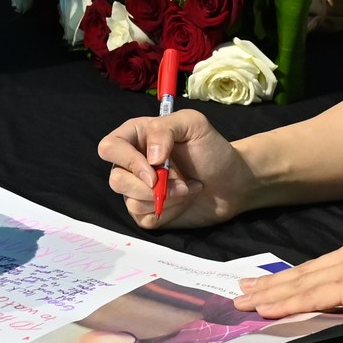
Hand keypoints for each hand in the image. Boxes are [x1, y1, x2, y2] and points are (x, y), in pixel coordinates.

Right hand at [99, 108, 255, 229]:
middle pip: (116, 179)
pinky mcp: (148, 212)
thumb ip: (165, 129)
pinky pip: (143, 218)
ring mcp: (138, 189)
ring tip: (188, 188)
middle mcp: (133, 163)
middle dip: (148, 186)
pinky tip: (184, 200)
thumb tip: (149, 158)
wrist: (233, 182)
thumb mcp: (193, 124)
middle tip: (179, 182)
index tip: (155, 168)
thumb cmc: (213, 150)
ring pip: (130, 201)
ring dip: (165, 198)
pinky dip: (167, 212)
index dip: (127, 160)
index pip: (109, 148)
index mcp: (137, 137)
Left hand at [233, 230, 342, 318]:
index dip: (296, 274)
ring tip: (242, 302)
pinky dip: (284, 304)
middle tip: (242, 290)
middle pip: (303, 271)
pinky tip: (264, 311)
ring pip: (299, 284)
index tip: (274, 280)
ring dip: (268, 295)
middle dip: (272, 283)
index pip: (322, 264)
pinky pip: (309, 297)